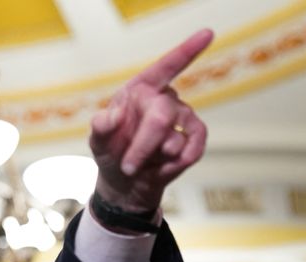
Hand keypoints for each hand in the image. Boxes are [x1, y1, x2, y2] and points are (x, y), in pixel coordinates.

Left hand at [89, 29, 213, 213]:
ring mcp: (181, 117)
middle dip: (144, 144)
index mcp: (139, 90)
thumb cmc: (111, 153)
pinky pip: (194, 147)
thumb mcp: (98, 142)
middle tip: (128, 166)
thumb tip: (109, 117)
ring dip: (154, 158)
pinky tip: (162, 169)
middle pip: (162, 114)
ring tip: (139, 167)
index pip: (164, 68)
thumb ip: (100, 128)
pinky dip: (175, 164)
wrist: (126, 182)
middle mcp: (163, 99)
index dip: (186, 52)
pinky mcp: (194, 137)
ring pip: (176, 136)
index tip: (207, 35)